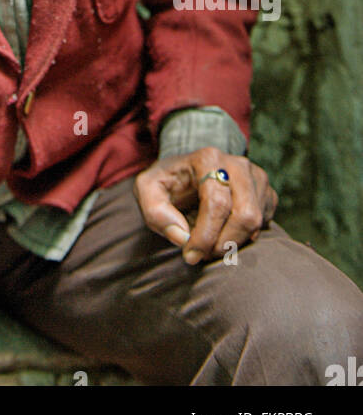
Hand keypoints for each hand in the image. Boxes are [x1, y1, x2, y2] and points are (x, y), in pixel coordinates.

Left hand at [133, 146, 278, 264]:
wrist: (187, 171)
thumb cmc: (167, 183)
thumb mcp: (147, 190)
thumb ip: (155, 212)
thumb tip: (182, 236)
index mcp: (208, 158)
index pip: (216, 203)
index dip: (205, 235)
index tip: (191, 255)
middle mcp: (237, 164)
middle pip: (244, 214)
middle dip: (223, 243)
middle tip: (204, 255)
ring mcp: (256, 176)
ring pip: (257, 220)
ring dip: (234, 243)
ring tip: (212, 246)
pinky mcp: (266, 191)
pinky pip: (265, 221)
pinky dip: (247, 236)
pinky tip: (226, 232)